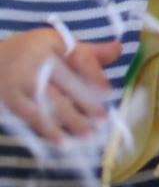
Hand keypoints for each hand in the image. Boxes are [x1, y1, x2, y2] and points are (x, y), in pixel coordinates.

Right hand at [0, 29, 115, 140]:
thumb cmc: (33, 52)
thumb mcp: (58, 44)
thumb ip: (88, 52)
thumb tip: (119, 48)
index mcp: (52, 44)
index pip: (78, 59)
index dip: (94, 75)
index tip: (109, 93)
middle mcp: (36, 61)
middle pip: (65, 83)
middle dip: (86, 103)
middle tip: (103, 120)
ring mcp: (22, 81)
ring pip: (49, 103)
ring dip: (70, 120)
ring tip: (88, 135)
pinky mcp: (12, 99)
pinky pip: (32, 116)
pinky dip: (48, 130)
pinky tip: (62, 142)